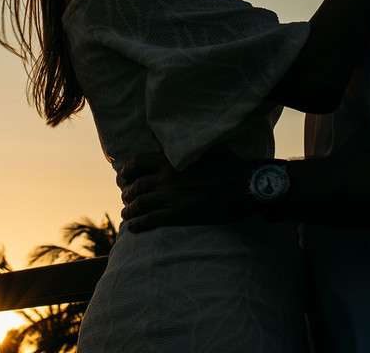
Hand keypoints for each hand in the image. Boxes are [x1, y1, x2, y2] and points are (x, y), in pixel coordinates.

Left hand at [118, 147, 255, 232]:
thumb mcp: (206, 148)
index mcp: (171, 160)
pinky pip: (151, 220)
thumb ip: (188, 146)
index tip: (124, 175)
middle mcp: (167, 178)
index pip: (139, 162)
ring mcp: (172, 197)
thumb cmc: (230, 165)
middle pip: (137, 185)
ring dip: (129, 209)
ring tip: (126, 213)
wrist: (244, 186)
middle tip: (125, 197)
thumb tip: (182, 142)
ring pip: (141, 204)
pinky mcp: (179, 214)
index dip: (128, 170)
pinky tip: (132, 227)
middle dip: (128, 193)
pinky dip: (138, 223)